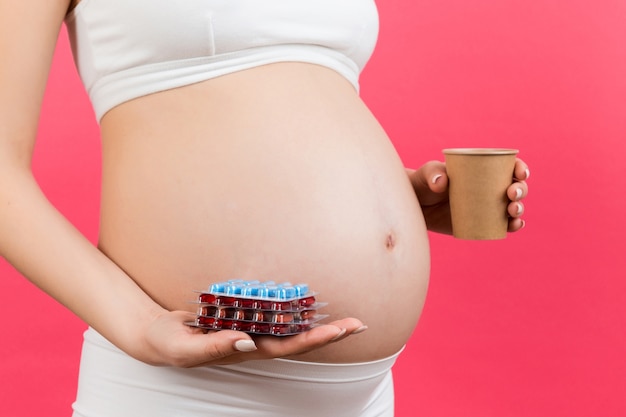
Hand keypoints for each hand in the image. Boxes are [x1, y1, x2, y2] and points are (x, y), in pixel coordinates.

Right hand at [133, 310, 365, 366]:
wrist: (158, 337)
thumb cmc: (169, 344)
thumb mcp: (186, 348)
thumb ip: (214, 347)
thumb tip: (246, 341)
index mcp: (244, 352)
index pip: (286, 348)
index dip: (313, 339)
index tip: (338, 331)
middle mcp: (254, 343)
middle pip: (299, 340)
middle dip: (330, 334)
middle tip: (360, 324)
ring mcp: (252, 331)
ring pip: (292, 330)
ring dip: (321, 325)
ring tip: (350, 320)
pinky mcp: (245, 318)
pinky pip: (277, 317)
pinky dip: (298, 313)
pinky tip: (314, 307)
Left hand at [407, 158, 529, 234]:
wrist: (416, 206)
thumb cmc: (423, 183)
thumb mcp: (427, 174)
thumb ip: (432, 174)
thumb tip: (441, 183)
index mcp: (483, 170)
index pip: (508, 167)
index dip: (520, 169)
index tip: (519, 173)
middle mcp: (490, 188)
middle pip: (515, 188)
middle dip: (521, 190)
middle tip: (511, 195)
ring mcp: (487, 207)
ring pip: (512, 207)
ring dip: (519, 209)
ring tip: (512, 211)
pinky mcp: (482, 223)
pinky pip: (503, 225)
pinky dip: (513, 225)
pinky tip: (515, 225)